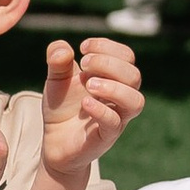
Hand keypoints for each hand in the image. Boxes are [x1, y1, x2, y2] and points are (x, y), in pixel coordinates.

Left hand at [42, 35, 144, 181]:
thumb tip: (63, 49)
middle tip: (84, 64)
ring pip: (135, 101)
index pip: (127, 57)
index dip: (108, 47)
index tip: (83, 48)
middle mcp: (120, 97)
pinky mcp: (105, 137)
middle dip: (109, 64)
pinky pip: (114, 123)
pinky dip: (101, 110)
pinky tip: (85, 103)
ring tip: (89, 85)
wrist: (54, 142)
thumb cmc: (63, 107)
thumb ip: (57, 60)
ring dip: (114, 88)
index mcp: (113, 79)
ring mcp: (116, 118)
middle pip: (134, 76)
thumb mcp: (56, 78)